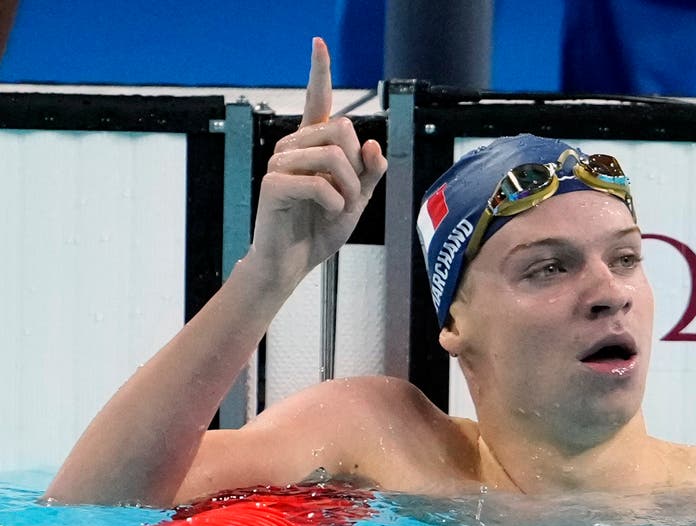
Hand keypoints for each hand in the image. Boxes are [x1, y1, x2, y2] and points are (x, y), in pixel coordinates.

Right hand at [246, 37, 387, 289]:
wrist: (293, 263)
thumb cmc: (319, 229)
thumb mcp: (357, 200)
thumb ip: (370, 172)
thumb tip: (372, 142)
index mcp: (312, 145)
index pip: (318, 101)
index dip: (319, 71)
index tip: (319, 42)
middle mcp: (293, 147)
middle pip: (343, 129)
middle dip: (358, 166)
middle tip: (349, 195)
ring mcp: (279, 163)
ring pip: (335, 156)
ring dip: (349, 189)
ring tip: (338, 208)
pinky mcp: (273, 184)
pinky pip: (321, 184)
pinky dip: (336, 204)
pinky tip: (327, 214)